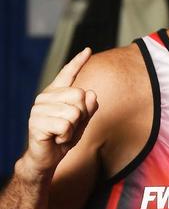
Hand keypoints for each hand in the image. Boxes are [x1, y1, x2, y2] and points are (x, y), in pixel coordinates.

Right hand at [25, 48, 98, 177]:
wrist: (47, 158)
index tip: (88, 50)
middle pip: (79, 95)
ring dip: (72, 129)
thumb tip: (92, 93)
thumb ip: (89, 109)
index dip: (78, 62)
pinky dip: (65, 137)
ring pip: (73, 113)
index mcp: (56, 93)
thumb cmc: (64, 138)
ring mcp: (39, 108)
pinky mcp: (36, 122)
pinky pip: (65, 126)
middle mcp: (45, 97)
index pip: (68, 74)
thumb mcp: (81, 123)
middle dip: (81, 116)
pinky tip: (56, 139)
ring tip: (61, 134)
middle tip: (69, 127)